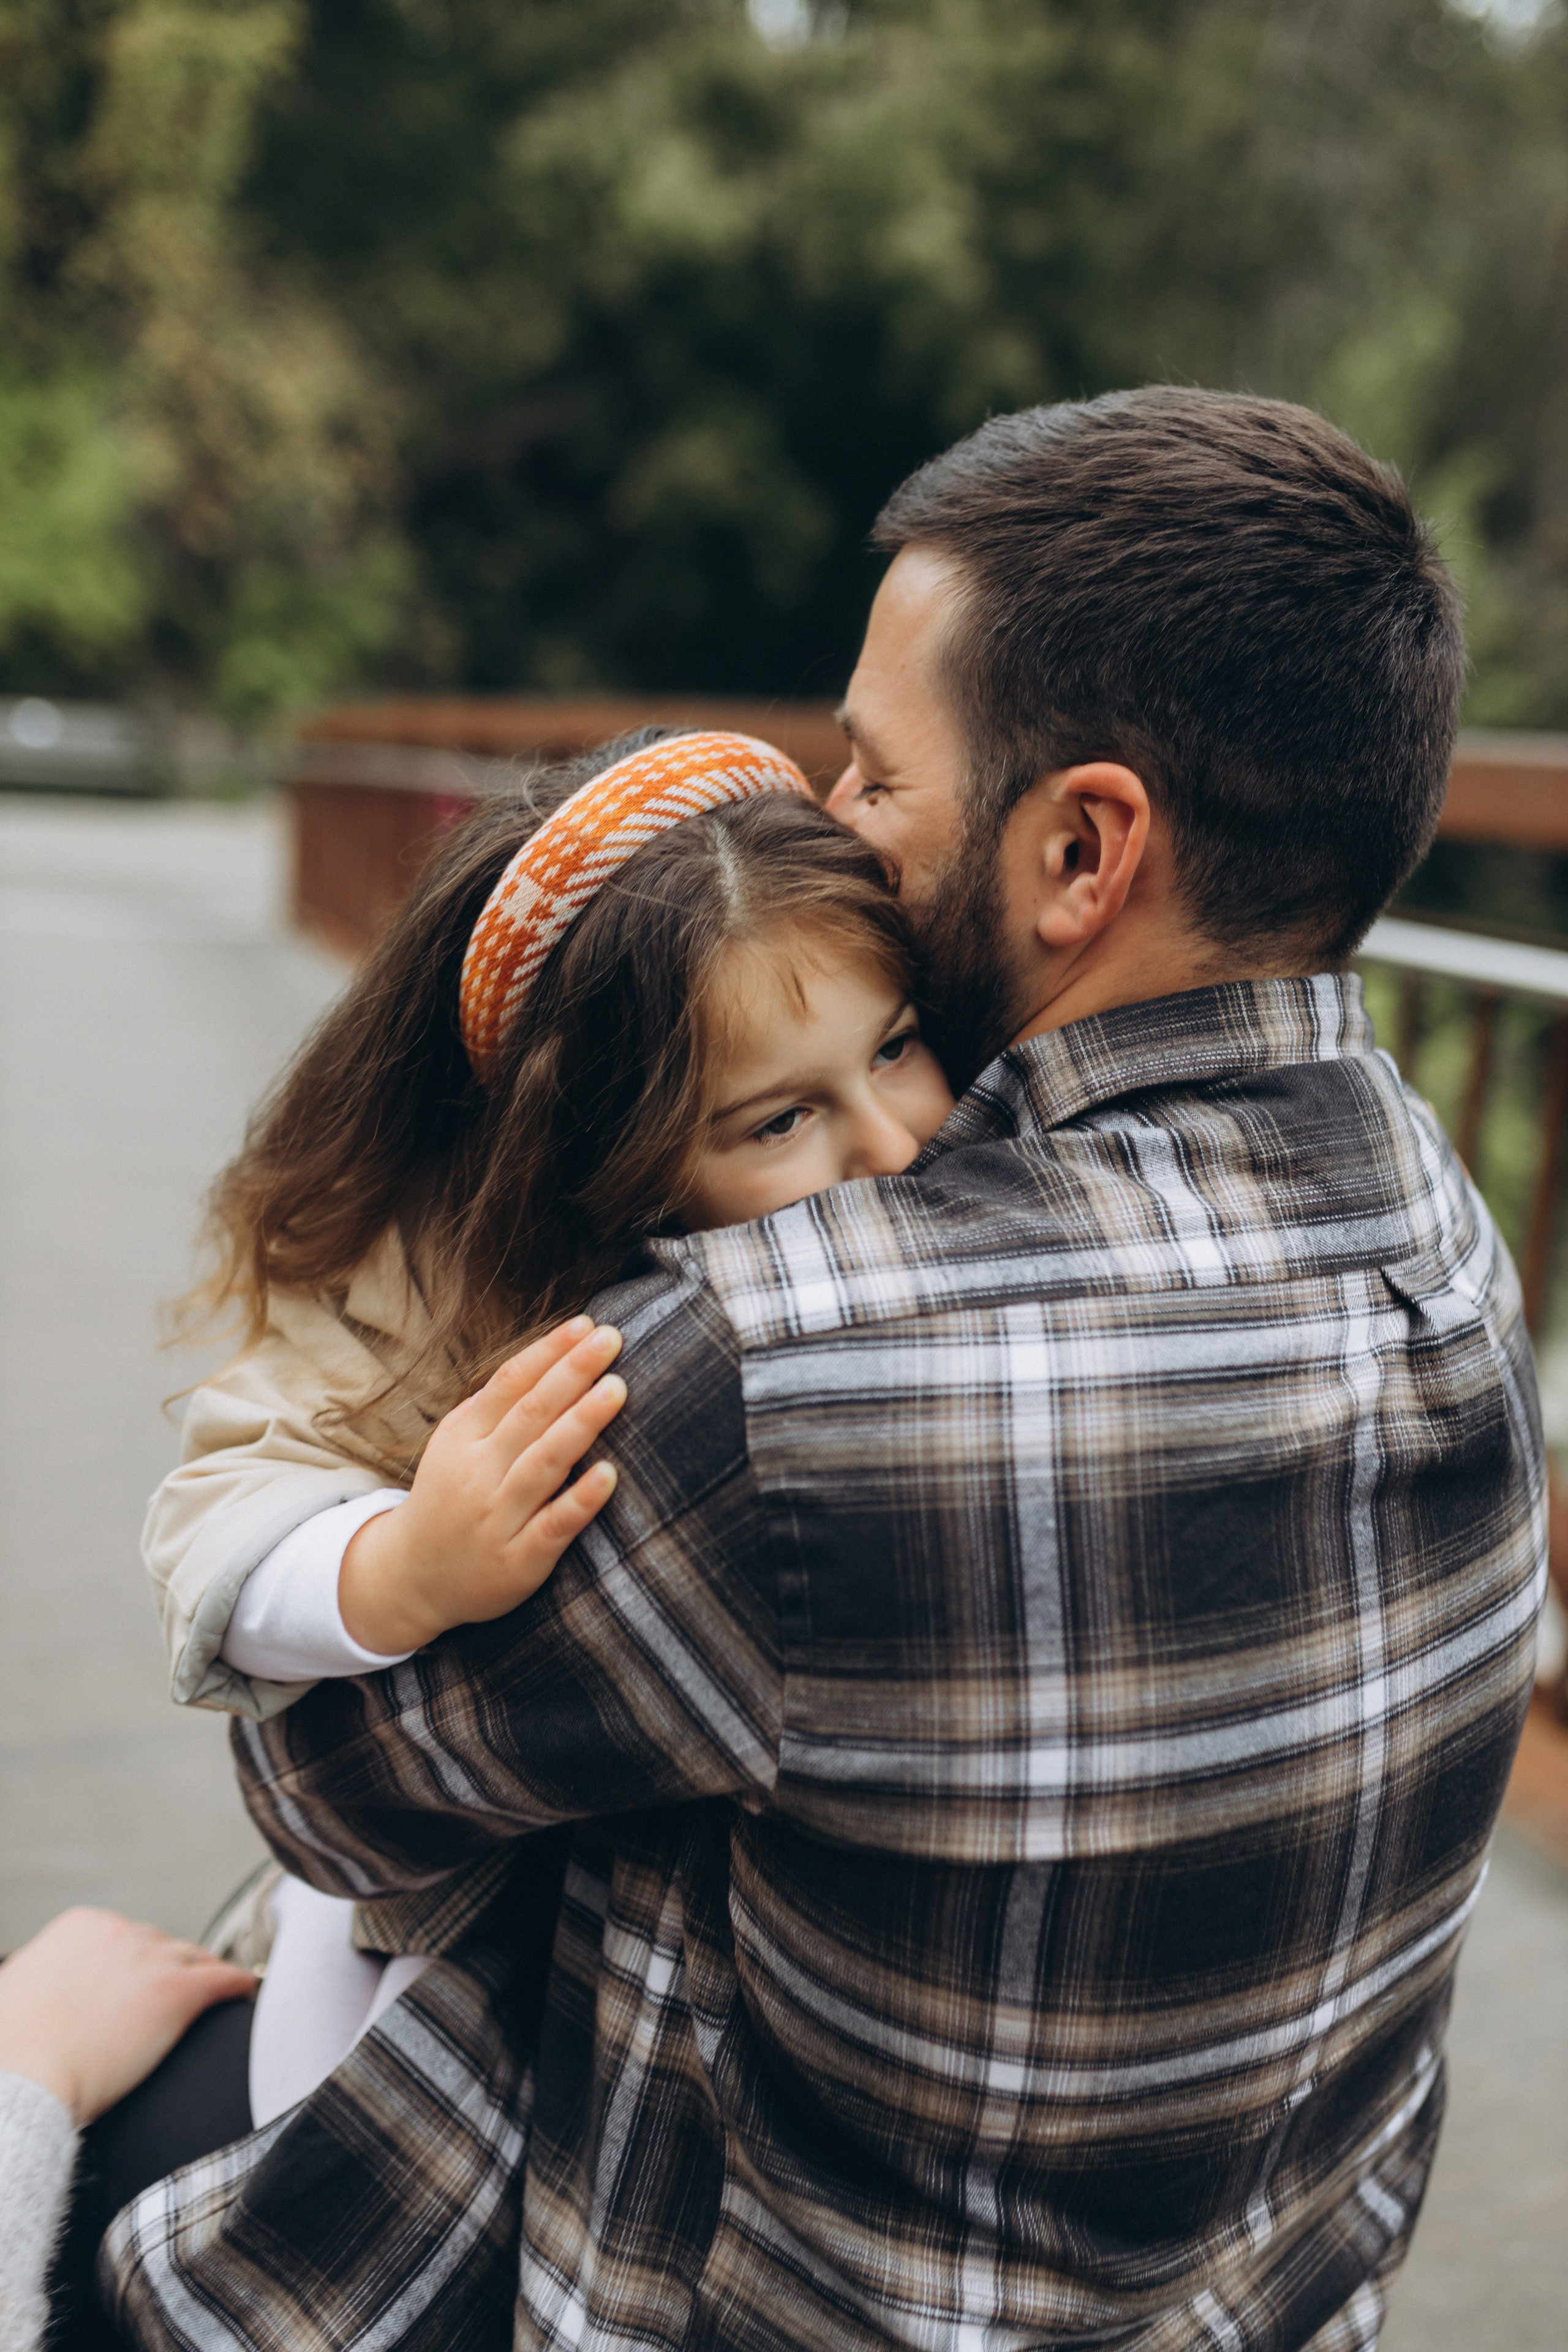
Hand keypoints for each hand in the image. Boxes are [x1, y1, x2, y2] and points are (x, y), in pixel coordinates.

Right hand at [0, 1908, 256, 2125]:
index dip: (139, 1962)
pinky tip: (248, 1994)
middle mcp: (120, 1931)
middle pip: (163, 1946)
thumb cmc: (12, 2052)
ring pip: (195, 1959)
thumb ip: (37, 1971)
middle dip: (170, 1970)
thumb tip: (35, 1977)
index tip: (145, 1981)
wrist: (23, 2084)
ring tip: (220, 1992)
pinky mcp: (178, 1992)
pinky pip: (224, 1979)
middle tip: (178, 1996)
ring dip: (206, 1975)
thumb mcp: (15, 1988)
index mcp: (81, 1925)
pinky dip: (239, 1985)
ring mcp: (151, 1958)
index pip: (128, 1937)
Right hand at [338, 1316, 626, 1654]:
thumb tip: (552, 1354)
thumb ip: (495, 1405)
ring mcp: (498, 1516)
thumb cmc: (449, 1497)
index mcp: (463, 1436)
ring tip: (617, 1389)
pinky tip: (610, 1474)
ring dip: (582, 1422)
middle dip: (573, 1373)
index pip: (511, 1382)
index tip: (588, 1324)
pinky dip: (581, 1499)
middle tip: (612, 1339)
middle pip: (531, 1413)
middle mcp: (478, 1472)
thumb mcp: (454, 1444)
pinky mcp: (520, 1560)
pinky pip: (554, 1525)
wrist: (413, 1578)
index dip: (550, 1351)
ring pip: (544, 1462)